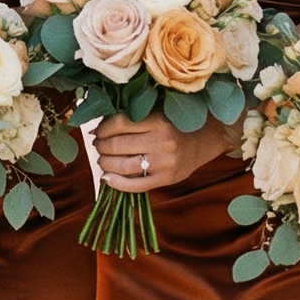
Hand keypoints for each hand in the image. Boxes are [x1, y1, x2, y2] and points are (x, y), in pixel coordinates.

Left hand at [91, 112, 229, 192]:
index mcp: (158, 120)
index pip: (118, 124)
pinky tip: (107, 177)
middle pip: (117, 146)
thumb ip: (131, 119)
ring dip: (105, 163)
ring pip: (123, 166)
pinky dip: (116, 183)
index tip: (98, 131)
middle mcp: (162, 141)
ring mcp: (165, 163)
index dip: (102, 129)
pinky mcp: (167, 179)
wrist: (203, 140)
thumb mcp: (155, 114)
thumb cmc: (173, 125)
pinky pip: (135, 185)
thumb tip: (96, 129)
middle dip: (101, 146)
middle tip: (98, 146)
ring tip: (103, 160)